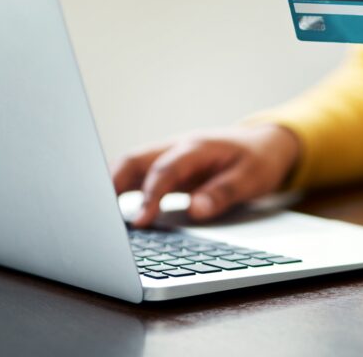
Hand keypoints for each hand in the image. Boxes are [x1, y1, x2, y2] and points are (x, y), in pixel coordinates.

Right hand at [112, 124, 299, 225]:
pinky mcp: (167, 166)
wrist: (266, 142)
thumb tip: (196, 210)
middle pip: (135, 160)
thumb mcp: (251, 178)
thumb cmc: (258, 159)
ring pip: (131, 166)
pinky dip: (121, 190)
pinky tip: (109, 211)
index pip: (165, 170)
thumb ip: (223, 194)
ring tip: (95, 216)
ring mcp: (169, 155)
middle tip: (98, 215)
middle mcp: (177, 147)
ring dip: (111, 186)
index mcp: (197, 147)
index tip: (139, 221)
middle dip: (111, 184)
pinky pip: (138, 175)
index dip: (150, 195)